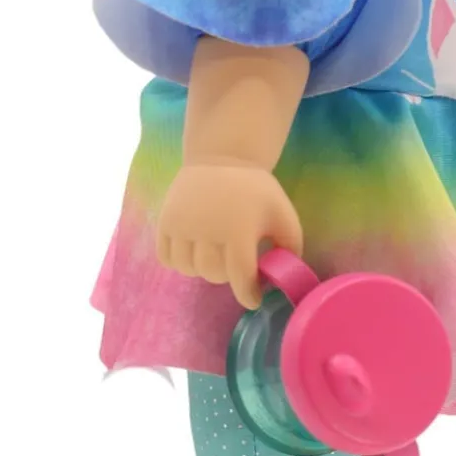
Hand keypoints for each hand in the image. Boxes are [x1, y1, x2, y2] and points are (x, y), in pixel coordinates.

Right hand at [154, 159, 303, 310]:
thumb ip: (290, 248)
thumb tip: (283, 277)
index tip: (254, 298)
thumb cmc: (255, 190)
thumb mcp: (283, 214)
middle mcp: (207, 228)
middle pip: (213, 274)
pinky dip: (180, 261)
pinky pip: (167, 258)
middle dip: (228, 275)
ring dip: (203, 269)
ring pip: (188, 269)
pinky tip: (194, 249)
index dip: (248, 294)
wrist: (221, 157)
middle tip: (235, 262)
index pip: (240, 276)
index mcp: (239, 227)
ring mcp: (182, 224)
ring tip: (215, 254)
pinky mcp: (165, 221)